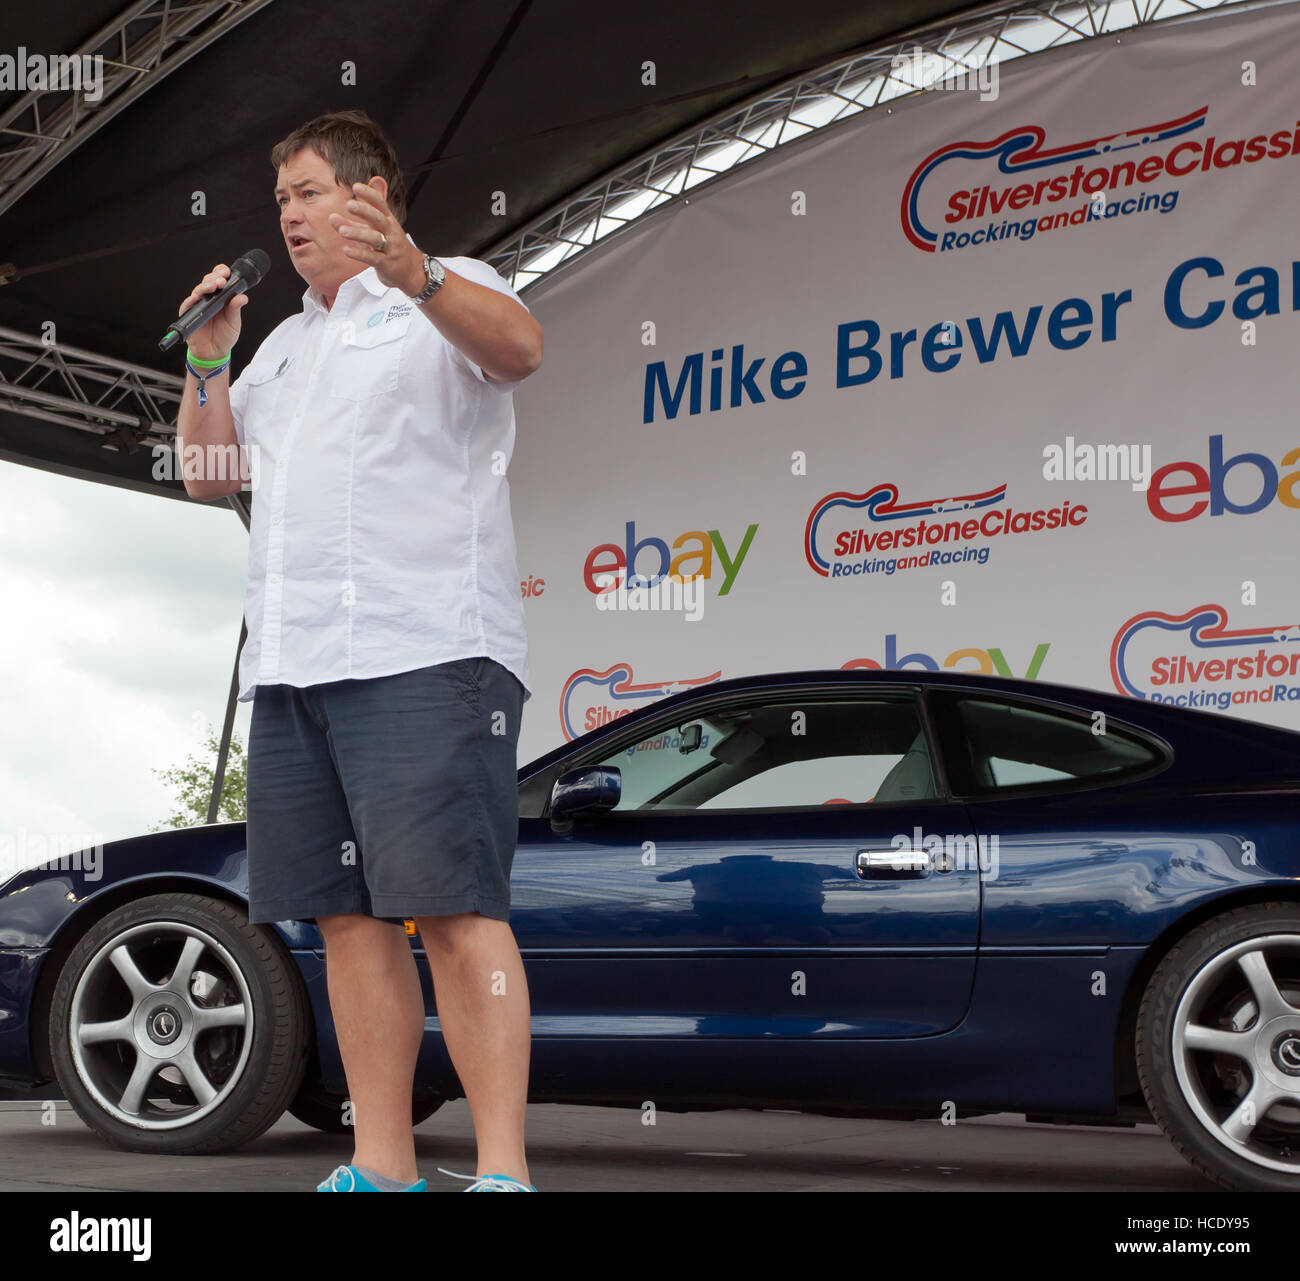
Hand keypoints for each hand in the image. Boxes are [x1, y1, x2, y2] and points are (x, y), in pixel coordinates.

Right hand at [178, 264, 246, 359]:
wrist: (214, 352)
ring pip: (199, 289)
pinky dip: (192, 299)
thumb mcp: (234, 322)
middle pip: (208, 281)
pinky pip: (188, 303)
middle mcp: (208, 298)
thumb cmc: (224, 336)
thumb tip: (243, 297)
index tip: (227, 273)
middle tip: (222, 280)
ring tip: (213, 286)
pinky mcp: (188, 312)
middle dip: (215, 277)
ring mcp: (198, 304)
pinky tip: (197, 297)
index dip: (222, 273)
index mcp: (220, 297)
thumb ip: (236, 309)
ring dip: (205, 286)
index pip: (219, 279)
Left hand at [329, 181, 424, 295]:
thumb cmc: (390, 248)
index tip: (356, 187)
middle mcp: (391, 232)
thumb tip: (332, 217)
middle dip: (364, 211)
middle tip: (349, 205)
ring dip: (358, 233)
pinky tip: (347, 250)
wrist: (412, 271)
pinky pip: (373, 258)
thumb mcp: (373, 232)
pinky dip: (360, 254)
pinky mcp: (386, 264)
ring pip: (374, 238)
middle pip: (378, 219)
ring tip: (342, 230)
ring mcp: (390, 248)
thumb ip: (352, 224)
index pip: (380, 204)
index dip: (369, 195)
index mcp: (388, 221)